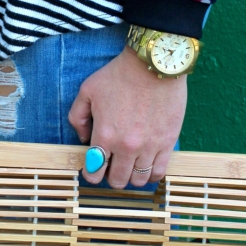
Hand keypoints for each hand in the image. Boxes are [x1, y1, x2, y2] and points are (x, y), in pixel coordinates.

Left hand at [68, 44, 186, 188]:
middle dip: (111, 177)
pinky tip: (147, 167)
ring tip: (130, 167)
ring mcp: (149, 146)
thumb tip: (84, 138)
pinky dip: (151, 175)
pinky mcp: (167, 142)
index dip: (91, 174)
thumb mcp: (87, 91)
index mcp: (104, 135)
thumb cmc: (119, 74)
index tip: (93, 169)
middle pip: (117, 180)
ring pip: (139, 180)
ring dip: (132, 177)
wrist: (153, 64)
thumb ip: (78, 117)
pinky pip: (160, 172)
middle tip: (112, 167)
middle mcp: (126, 147)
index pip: (94, 171)